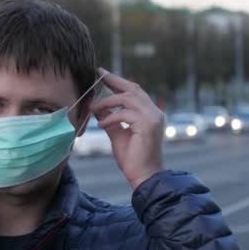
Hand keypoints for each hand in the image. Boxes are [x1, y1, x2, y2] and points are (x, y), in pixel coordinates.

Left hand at [91, 68, 164, 188]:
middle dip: (114, 81)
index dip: (118, 81)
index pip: (134, 91)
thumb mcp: (117, 133)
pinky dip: (110, 117)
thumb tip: (98, 106)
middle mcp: (154, 112)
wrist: (143, 176)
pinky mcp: (148, 125)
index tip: (103, 73)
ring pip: (128, 99)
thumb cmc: (132, 157)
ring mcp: (153, 118)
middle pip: (133, 89)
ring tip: (94, 109)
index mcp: (150, 113)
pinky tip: (101, 124)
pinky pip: (125, 114)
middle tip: (98, 75)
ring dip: (108, 102)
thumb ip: (110, 118)